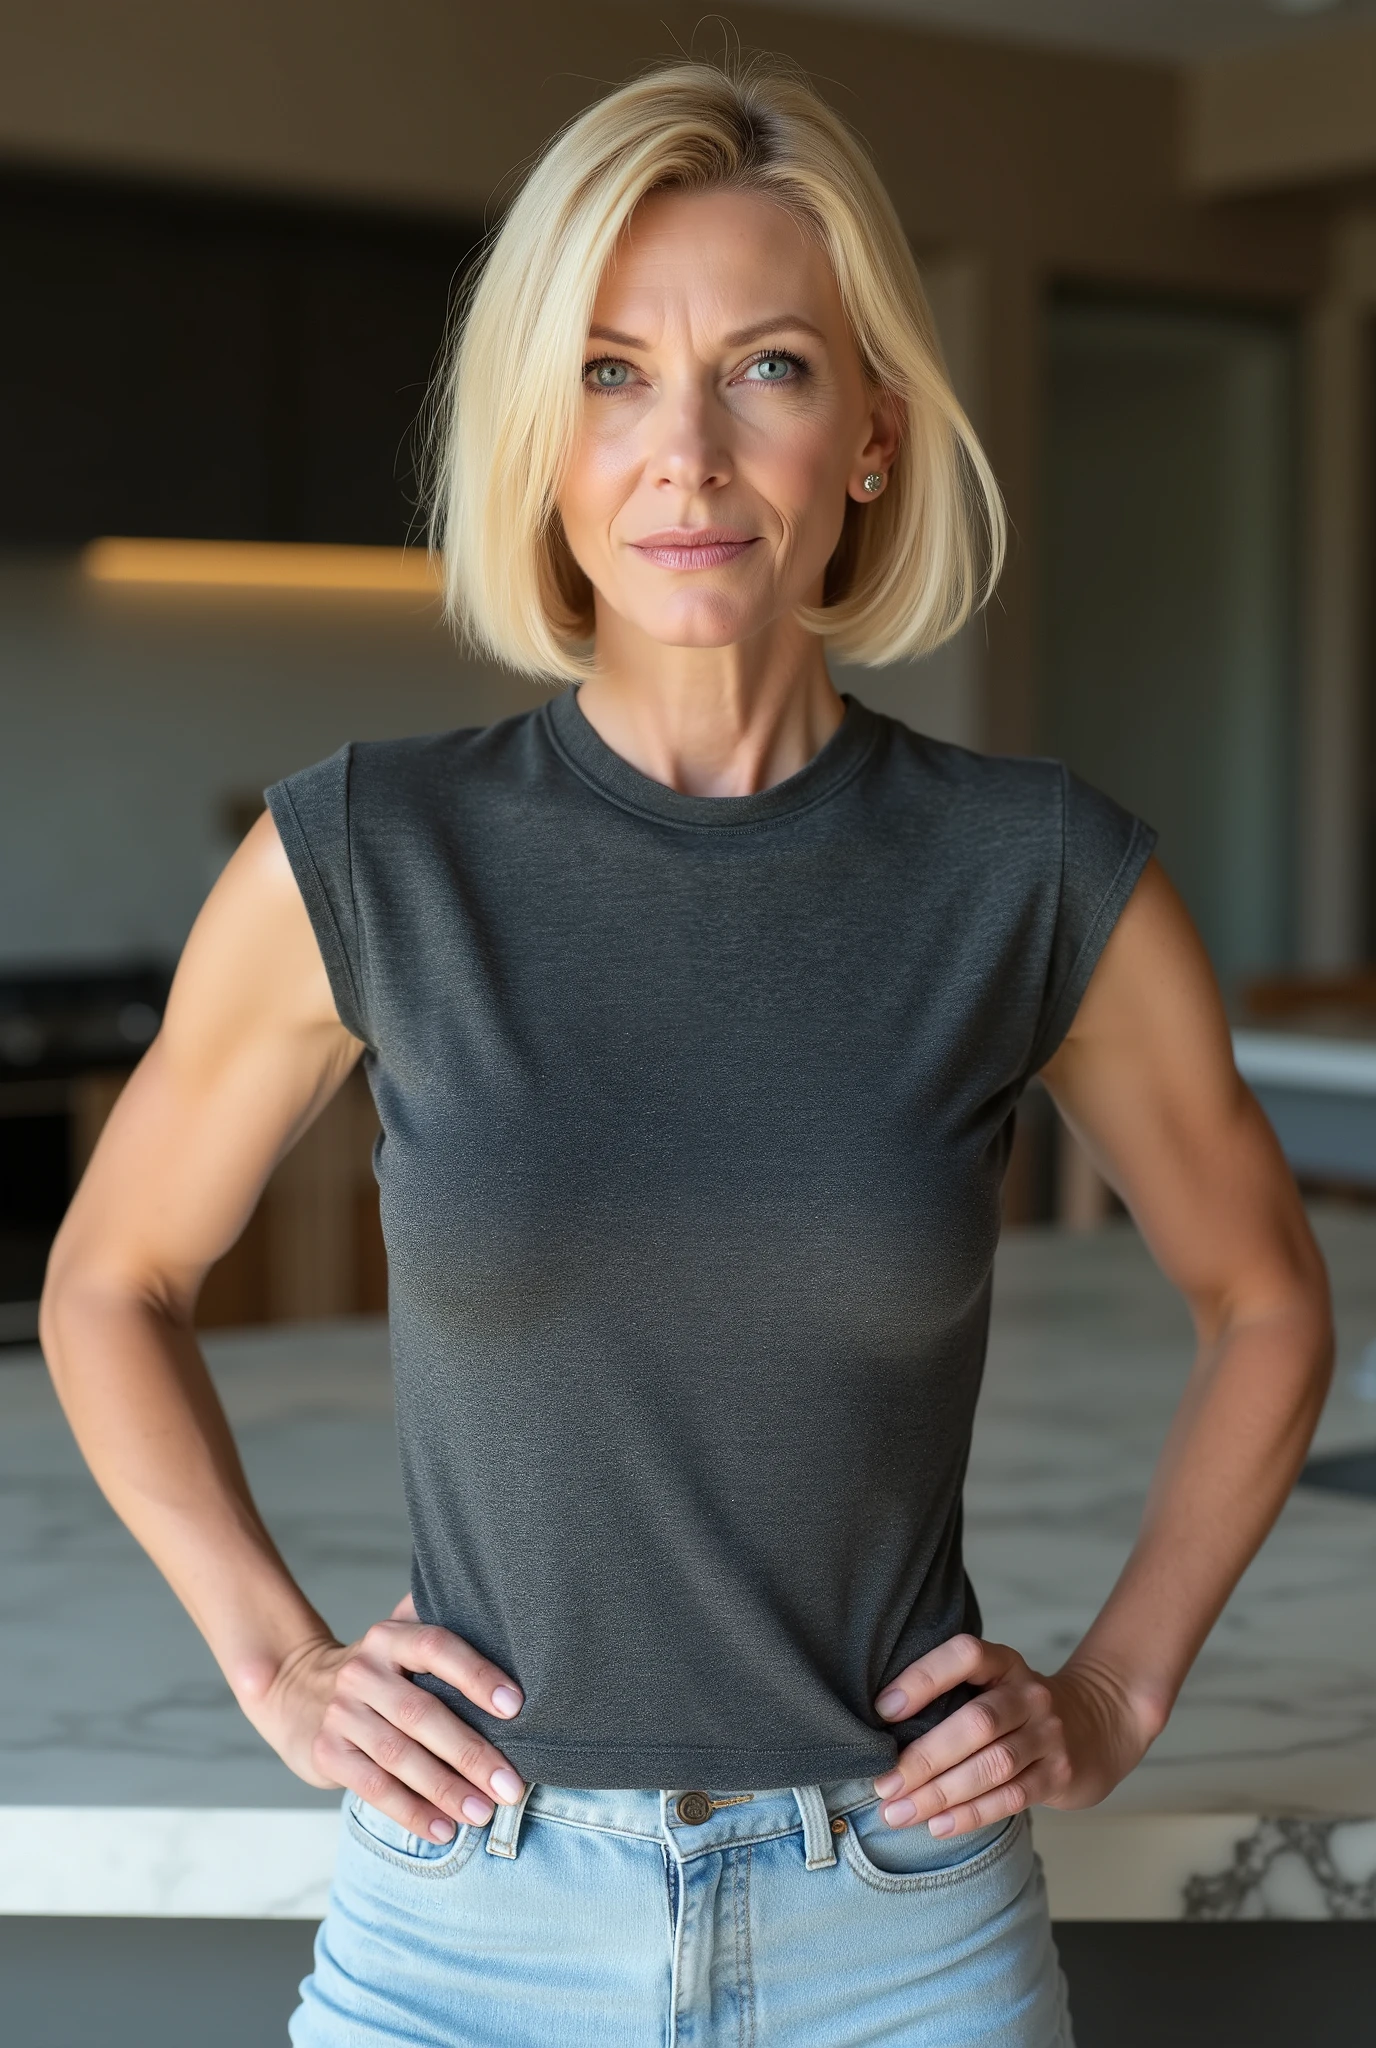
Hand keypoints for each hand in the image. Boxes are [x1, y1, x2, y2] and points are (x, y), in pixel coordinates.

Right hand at [240, 1594, 525, 1842]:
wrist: (294, 1690)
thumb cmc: (376, 1673)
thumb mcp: (399, 1643)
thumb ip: (444, 1641)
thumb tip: (520, 1650)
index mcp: (390, 1638)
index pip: (436, 1647)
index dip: (476, 1674)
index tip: (515, 1706)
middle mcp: (363, 1672)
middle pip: (422, 1713)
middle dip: (471, 1753)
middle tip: (510, 1784)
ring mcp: (341, 1713)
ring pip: (400, 1756)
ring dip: (446, 1789)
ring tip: (483, 1812)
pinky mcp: (327, 1753)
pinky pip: (374, 1787)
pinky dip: (412, 1812)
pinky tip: (443, 1829)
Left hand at [871, 1634, 1156, 1838]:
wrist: (1097, 1726)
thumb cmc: (1018, 1709)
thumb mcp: (994, 1685)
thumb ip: (952, 1696)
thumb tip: (878, 1729)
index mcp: (1004, 1663)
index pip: (964, 1656)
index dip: (924, 1678)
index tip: (882, 1709)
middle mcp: (1029, 1694)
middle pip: (976, 1723)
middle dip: (924, 1757)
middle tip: (883, 1784)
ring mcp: (1049, 1735)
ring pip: (993, 1765)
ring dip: (941, 1793)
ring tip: (899, 1813)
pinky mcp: (1060, 1775)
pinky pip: (1012, 1797)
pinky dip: (972, 1814)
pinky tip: (939, 1825)